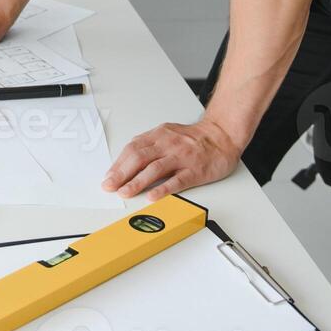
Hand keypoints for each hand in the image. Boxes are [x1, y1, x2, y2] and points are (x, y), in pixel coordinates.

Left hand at [101, 119, 242, 201]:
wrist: (222, 136)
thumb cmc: (193, 138)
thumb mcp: (167, 134)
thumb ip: (148, 145)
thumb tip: (126, 160)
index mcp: (159, 135)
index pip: (133, 149)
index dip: (118, 164)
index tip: (108, 177)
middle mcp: (168, 145)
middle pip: (140, 158)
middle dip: (122, 173)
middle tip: (110, 186)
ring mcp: (182, 158)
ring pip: (155, 169)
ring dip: (137, 182)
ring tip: (125, 192)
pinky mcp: (195, 171)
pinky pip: (177, 180)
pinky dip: (163, 189)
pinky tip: (152, 196)